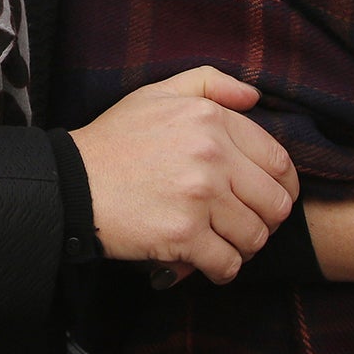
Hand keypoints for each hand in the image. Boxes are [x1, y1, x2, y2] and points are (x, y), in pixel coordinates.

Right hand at [69, 66, 300, 284]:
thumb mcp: (158, 94)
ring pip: (255, 236)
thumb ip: (210, 84)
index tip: (270, 199)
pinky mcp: (183, 234)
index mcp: (211, 119)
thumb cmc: (115, 140)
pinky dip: (222, 269)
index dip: (283, 186)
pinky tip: (207, 263)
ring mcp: (199, 196)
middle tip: (245, 225)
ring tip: (223, 244)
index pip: (278, 160)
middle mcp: (212, 155)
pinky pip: (228, 263)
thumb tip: (255, 97)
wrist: (70, 183)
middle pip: (275, 203)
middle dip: (266, 220)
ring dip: (243, 247)